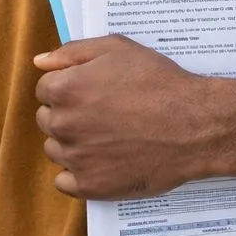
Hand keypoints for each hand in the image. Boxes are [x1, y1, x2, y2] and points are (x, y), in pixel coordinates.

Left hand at [33, 35, 224, 200]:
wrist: (195, 125)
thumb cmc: (158, 82)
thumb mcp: (117, 49)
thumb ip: (72, 52)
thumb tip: (40, 62)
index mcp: (64, 89)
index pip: (45, 89)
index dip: (69, 87)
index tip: (92, 92)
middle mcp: (63, 125)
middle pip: (47, 119)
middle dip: (68, 115)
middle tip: (101, 114)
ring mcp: (75, 158)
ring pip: (55, 150)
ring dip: (72, 144)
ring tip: (106, 137)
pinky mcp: (90, 186)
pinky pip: (64, 182)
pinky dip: (77, 174)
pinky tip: (101, 162)